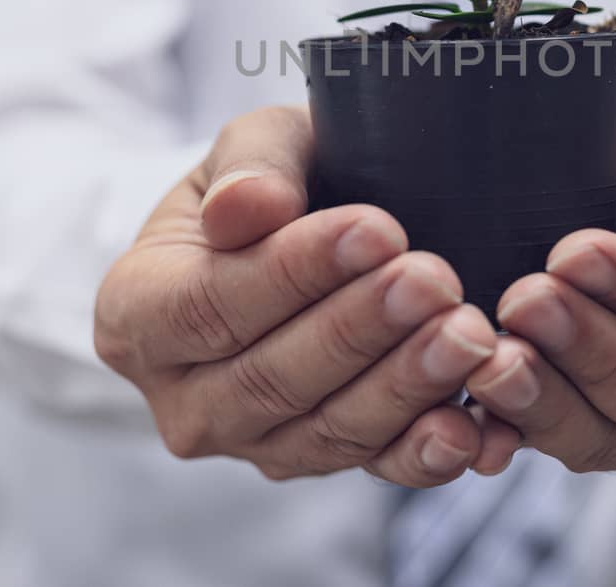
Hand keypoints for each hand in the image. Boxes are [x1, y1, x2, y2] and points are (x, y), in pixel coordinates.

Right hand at [95, 106, 497, 486]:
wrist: (295, 233)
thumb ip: (250, 166)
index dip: (292, 273)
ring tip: (469, 335)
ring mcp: (249, 442)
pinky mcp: (316, 463)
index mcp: (136, 313)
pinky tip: (479, 430)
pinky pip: (373, 472)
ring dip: (404, 387)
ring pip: (326, 432)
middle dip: (360, 329)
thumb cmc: (270, 180)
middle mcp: (181, 397)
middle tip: (435, 280)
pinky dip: (428, 455)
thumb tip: (248, 208)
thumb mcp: (254, 145)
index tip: (375, 229)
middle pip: (271, 378)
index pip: (209, 304)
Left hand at [464, 90, 615, 472]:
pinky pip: (555, 452)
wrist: (598, 185)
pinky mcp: (593, 439)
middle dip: (593, 351)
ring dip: (546, 400)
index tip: (579, 250)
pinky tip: (468, 399)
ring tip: (490, 353)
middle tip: (525, 297)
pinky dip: (510, 430)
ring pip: (613, 441)